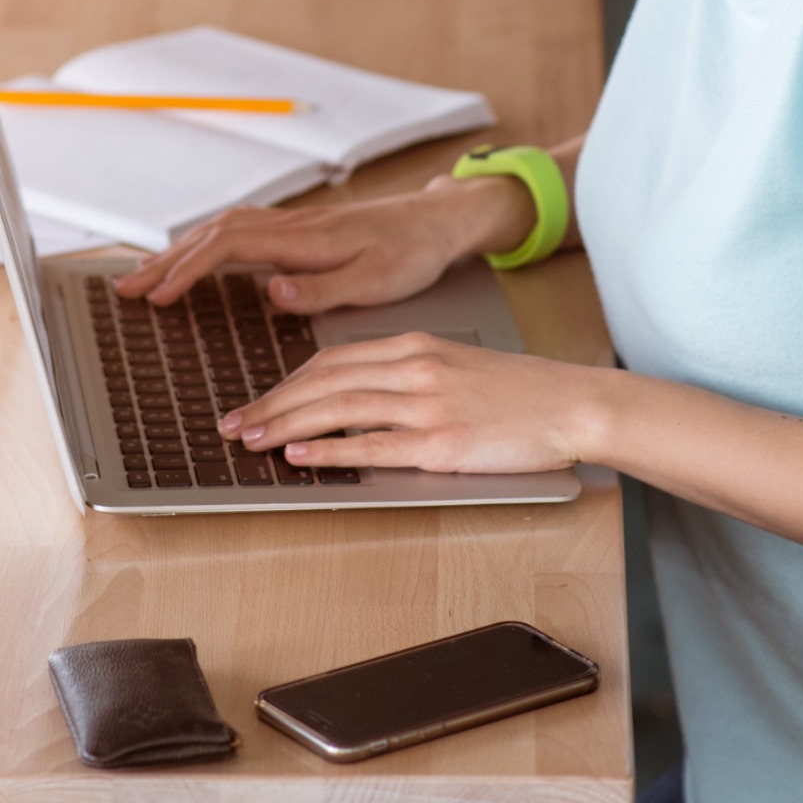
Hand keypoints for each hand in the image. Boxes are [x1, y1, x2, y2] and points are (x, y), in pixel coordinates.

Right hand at [110, 173, 530, 313]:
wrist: (438, 220)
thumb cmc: (412, 252)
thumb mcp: (376, 280)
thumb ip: (322, 290)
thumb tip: (272, 292)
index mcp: (304, 238)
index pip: (227, 247)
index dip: (187, 271)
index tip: (159, 297)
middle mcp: (290, 226)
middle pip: (211, 235)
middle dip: (165, 262)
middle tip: (126, 290)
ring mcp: (291, 225)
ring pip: (219, 230)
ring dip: (178, 251)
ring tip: (144, 278)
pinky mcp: (297, 230)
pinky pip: (236, 231)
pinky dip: (203, 244)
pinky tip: (192, 258)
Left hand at [219, 332, 601, 473]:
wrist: (571, 402)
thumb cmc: (516, 392)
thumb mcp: (453, 365)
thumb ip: (405, 374)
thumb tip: (355, 398)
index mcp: (414, 346)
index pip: (331, 360)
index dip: (286, 383)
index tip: (257, 401)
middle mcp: (414, 368)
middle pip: (323, 381)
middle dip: (270, 404)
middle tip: (232, 425)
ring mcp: (427, 404)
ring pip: (337, 408)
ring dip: (284, 426)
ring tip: (250, 441)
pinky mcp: (442, 442)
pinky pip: (372, 445)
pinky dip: (329, 450)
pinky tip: (299, 457)